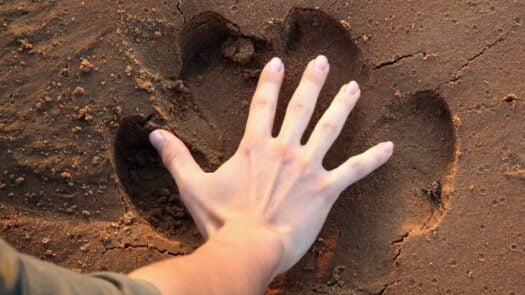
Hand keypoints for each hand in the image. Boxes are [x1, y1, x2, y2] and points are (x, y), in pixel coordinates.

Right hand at [148, 55, 392, 275]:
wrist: (249, 249)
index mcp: (256, 147)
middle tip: (324, 62)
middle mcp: (284, 150)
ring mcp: (308, 168)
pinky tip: (390, 148)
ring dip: (343, 106)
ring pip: (331, 129)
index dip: (271, 81)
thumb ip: (176, 157)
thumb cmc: (222, 221)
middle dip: (312, 82)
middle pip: (301, 107)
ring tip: (354, 88)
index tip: (279, 63)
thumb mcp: (192, 187)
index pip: (263, 104)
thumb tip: (153, 134)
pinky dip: (373, 159)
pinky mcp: (326, 190)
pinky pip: (354, 171)